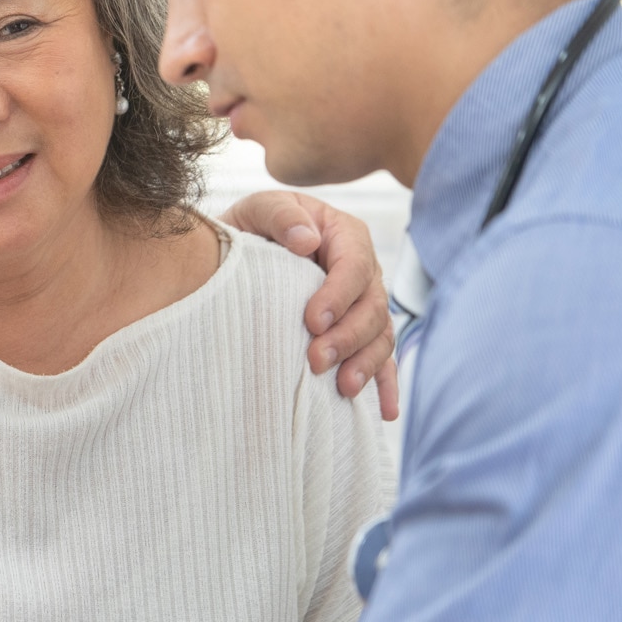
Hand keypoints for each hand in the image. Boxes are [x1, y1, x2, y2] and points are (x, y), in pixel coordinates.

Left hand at [221, 190, 399, 419]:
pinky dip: (383, 384)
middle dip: (348, 337)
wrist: (237, 251)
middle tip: (317, 361)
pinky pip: (379, 359)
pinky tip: (382, 412)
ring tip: (343, 388)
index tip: (312, 321)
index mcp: (344, 236)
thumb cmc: (251, 225)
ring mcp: (362, 303)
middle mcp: (362, 270)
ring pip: (379, 336)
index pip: (355, 266)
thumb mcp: (258, 209)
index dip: (340, 296)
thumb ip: (280, 216)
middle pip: (372, 307)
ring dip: (365, 364)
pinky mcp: (355, 332)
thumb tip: (307, 240)